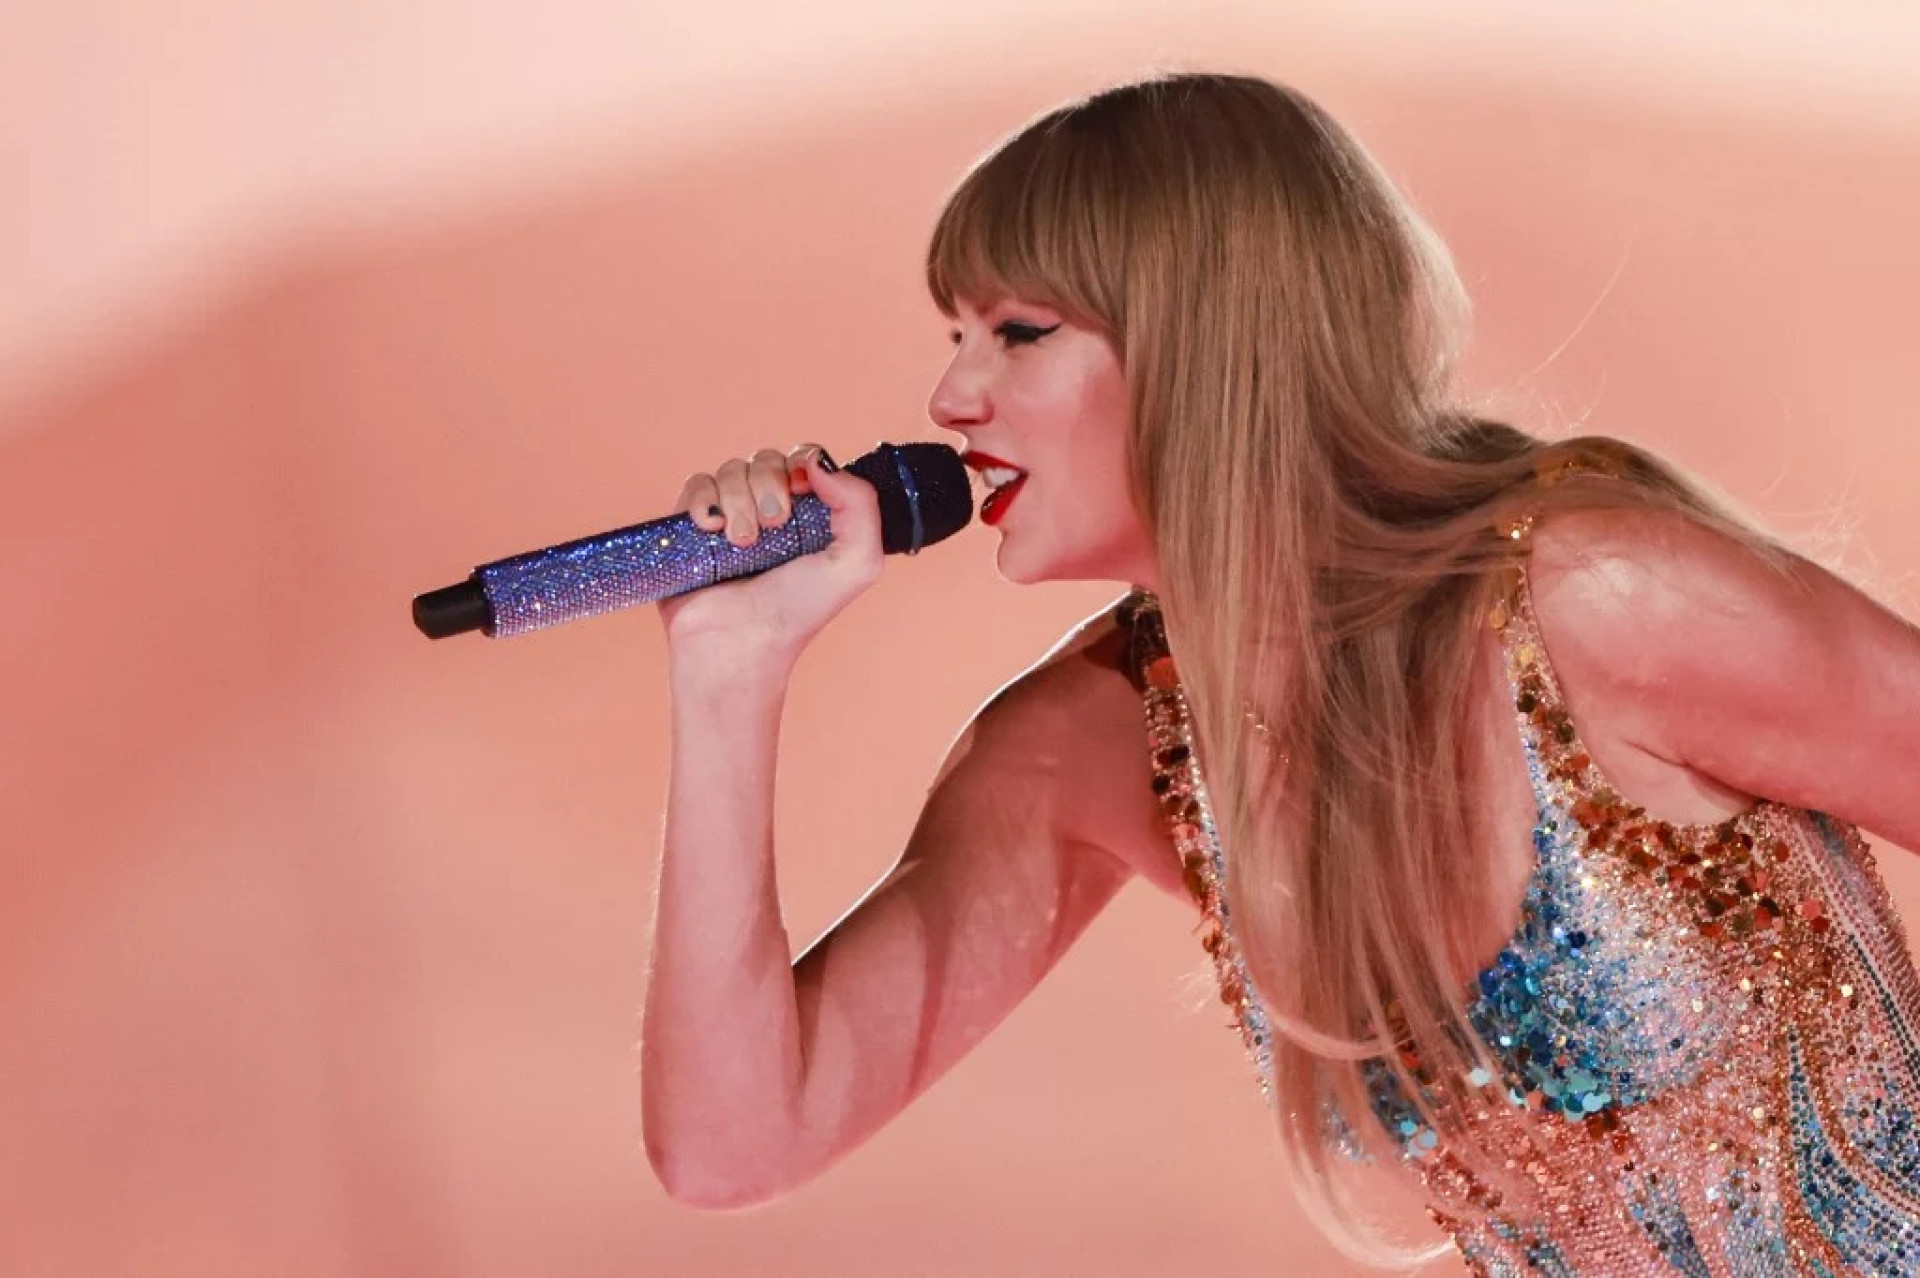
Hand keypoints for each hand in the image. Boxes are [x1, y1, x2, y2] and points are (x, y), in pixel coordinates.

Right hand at [656, 444, 883, 665]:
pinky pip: (697, 484)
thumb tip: (818, 462)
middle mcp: (772, 510)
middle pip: (768, 459)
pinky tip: (711, 531)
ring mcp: (732, 515)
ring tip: (741, 545)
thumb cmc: (798, 611)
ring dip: (738, 503)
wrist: (739, 642)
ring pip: (732, 469)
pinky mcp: (694, 525)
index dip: (803, 465)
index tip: (802, 493)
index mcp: (813, 514)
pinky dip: (703, 502)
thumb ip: (861, 504)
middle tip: (772, 529)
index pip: (807, 458)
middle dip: (770, 488)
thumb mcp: (856, 563)